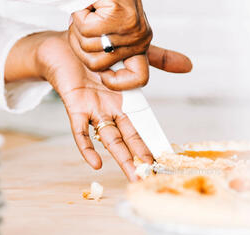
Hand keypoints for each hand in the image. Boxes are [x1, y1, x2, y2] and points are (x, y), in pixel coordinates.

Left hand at [5, 31, 191, 180]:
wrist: (61, 43)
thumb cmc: (95, 50)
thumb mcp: (136, 54)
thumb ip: (162, 60)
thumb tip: (188, 65)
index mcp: (125, 100)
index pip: (142, 126)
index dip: (151, 142)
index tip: (163, 159)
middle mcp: (111, 109)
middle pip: (128, 138)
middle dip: (140, 157)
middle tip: (149, 176)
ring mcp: (94, 110)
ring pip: (110, 139)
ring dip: (121, 158)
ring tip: (132, 175)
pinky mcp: (76, 106)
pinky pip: (80, 131)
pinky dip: (87, 147)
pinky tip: (96, 163)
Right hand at [69, 0, 190, 89]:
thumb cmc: (104, 9)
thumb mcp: (126, 35)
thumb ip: (155, 54)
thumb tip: (189, 66)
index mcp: (141, 45)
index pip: (139, 79)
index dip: (117, 83)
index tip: (104, 77)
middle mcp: (140, 37)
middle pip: (98, 67)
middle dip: (83, 47)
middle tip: (88, 30)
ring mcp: (131, 26)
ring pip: (90, 48)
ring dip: (79, 32)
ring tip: (88, 17)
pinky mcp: (118, 14)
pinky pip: (88, 31)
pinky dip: (79, 18)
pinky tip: (87, 8)